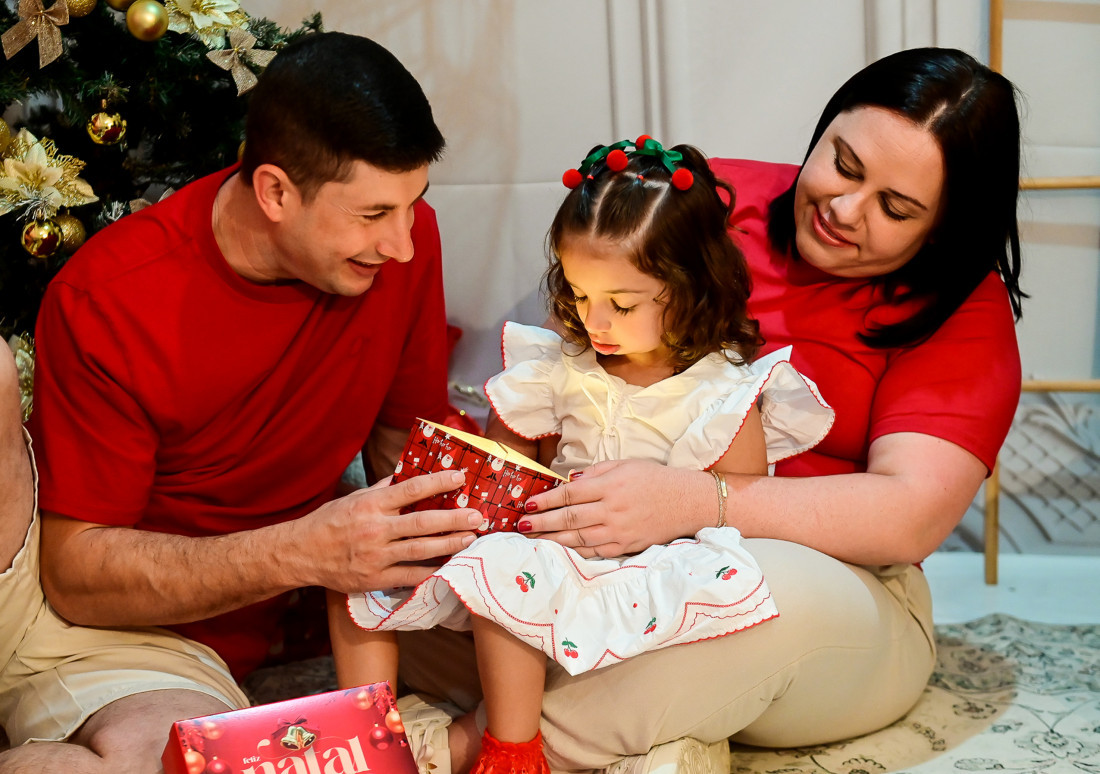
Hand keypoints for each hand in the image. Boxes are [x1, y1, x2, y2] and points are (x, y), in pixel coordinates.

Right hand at [296, 469, 481, 592]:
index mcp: (370, 504)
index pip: (410, 489)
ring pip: (419, 551)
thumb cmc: (330, 522)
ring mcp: (375, 557)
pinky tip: (449, 565)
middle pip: (422, 523)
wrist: (301, 554)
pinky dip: (431, 571)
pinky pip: (409, 576)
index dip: (438, 482)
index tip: (461, 477)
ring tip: (470, 539)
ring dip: (449, 545)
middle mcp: (374, 529)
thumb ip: (384, 489)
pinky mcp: (374, 580)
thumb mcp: (355, 498)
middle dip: (453, 519)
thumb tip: (410, 475)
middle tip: (477, 516)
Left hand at [518, 460, 709, 557]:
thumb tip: (569, 481)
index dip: (545, 500)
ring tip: (533, 540)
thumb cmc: (655, 479)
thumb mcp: (625, 464)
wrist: (688, 502)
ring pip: (577, 538)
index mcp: (610, 486)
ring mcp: (619, 531)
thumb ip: (595, 472)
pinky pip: (595, 551)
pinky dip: (574, 551)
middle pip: (568, 519)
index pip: (569, 494)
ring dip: (552, 540)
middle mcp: (611, 510)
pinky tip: (559, 550)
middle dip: (541, 523)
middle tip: (521, 526)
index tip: (527, 504)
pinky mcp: (626, 546)